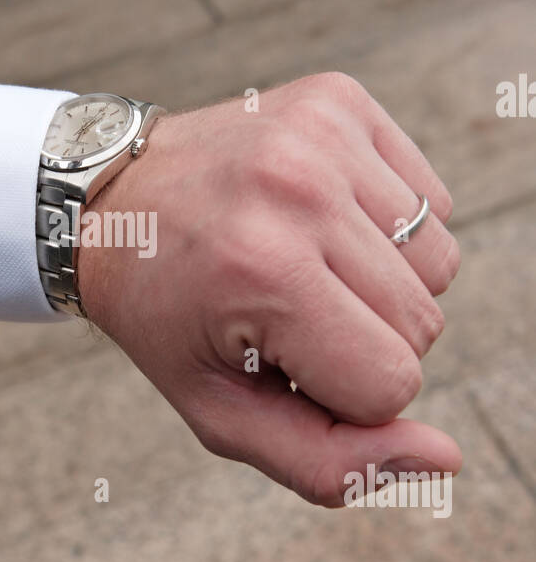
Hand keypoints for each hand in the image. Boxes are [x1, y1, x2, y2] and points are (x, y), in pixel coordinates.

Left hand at [77, 73, 461, 505]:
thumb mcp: (220, 412)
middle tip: (285, 312)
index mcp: (262, 273)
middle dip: (364, 340)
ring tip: (305, 264)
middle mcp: (298, 191)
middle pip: (423, 324)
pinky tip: (320, 220)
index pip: (391, 382)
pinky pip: (433, 202)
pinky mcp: (341, 100)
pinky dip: (388, 227)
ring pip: (439, 265)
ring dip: (383, 284)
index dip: (343, 391)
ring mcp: (322, 135)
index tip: (281, 358)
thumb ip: (328, 461)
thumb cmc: (167, 316)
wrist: (112, 199)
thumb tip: (448, 459)